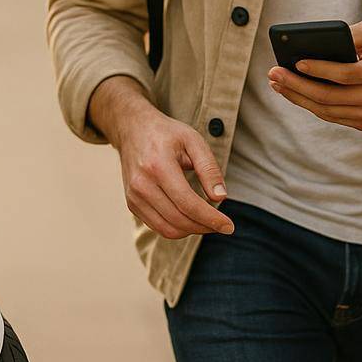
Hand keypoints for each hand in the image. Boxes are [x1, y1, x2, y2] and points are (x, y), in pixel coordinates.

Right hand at [91, 80, 233, 238]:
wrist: (132, 129)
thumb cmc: (166, 134)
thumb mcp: (193, 140)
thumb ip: (209, 168)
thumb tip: (220, 197)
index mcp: (158, 165)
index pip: (187, 203)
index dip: (211, 218)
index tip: (228, 226)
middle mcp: (142, 184)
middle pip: (178, 220)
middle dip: (204, 227)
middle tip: (222, 225)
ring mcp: (134, 196)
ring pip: (167, 229)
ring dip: (192, 231)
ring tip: (208, 222)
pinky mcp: (132, 203)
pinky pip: (157, 226)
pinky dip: (177, 229)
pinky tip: (190, 218)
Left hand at [268, 18, 361, 130]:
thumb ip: (351, 32)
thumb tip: (319, 40)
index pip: (343, 75)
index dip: (317, 70)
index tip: (295, 63)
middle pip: (328, 96)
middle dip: (296, 85)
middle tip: (274, 74)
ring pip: (326, 110)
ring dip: (297, 97)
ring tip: (277, 84)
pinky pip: (330, 115)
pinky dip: (309, 105)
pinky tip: (293, 93)